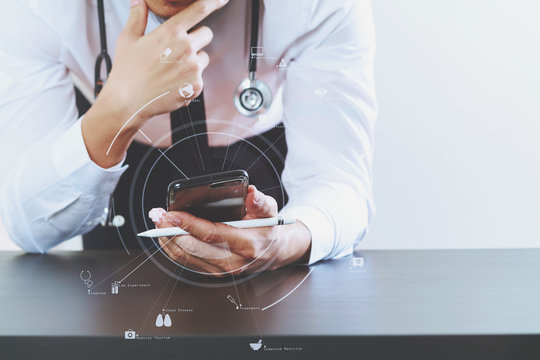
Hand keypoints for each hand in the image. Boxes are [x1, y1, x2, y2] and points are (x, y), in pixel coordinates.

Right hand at [82, 0, 228, 166]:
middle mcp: (185, 48)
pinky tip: (173, 83)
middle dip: (197, 38)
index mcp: (170, 33)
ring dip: (194, 60)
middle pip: (207, 33)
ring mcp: (193, 68)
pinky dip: (190, 80)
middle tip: (179, 49)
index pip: (199, 10)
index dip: (214, 1)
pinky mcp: (197, 85)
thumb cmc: (127, 70)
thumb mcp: (128, 39)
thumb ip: (137, 17)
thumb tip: (138, 0)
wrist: (128, 101)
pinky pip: (201, 77)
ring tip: (173, 70)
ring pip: (204, 57)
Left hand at [150, 185, 311, 275]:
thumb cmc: (267, 229)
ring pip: (188, 258)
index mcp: (247, 243)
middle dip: (171, 232)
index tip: (172, 214)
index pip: (212, 234)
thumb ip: (261, 202)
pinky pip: (188, 263)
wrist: (273, 252)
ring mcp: (223, 269)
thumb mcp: (270, 211)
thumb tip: (252, 193)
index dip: (189, 224)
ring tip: (157, 224)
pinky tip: (165, 237)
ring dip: (168, 241)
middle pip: (194, 249)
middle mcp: (234, 261)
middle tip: (157, 216)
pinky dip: (174, 250)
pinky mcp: (214, 272)